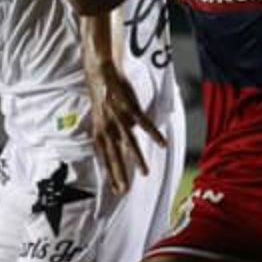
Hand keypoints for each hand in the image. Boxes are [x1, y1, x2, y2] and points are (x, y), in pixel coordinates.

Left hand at [88, 61, 167, 194]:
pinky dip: (153, 134)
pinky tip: (162, 144)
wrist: (100, 70)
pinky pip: (143, 123)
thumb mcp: (104, 116)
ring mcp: (117, 117)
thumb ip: (114, 131)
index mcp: (100, 130)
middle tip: (124, 191)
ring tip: (145, 173)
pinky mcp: (128, 106)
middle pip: (113, 155)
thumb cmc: (103, 94)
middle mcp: (106, 126)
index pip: (105, 157)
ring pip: (128, 142)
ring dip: (137, 159)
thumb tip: (125, 144)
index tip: (117, 190)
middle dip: (119, 174)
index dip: (110, 174)